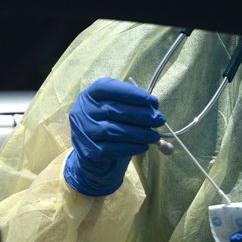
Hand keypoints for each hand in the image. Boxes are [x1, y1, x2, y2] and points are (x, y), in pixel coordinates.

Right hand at [63, 78, 163, 196]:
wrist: (93, 152)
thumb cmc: (109, 124)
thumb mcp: (117, 109)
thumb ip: (131, 105)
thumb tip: (154, 108)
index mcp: (90, 95)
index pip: (109, 88)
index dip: (132, 94)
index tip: (153, 101)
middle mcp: (82, 111)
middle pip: (113, 109)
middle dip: (140, 114)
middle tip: (160, 120)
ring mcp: (83, 131)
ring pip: (113, 130)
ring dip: (138, 133)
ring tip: (155, 136)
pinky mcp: (88, 151)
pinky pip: (111, 149)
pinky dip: (130, 147)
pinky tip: (144, 146)